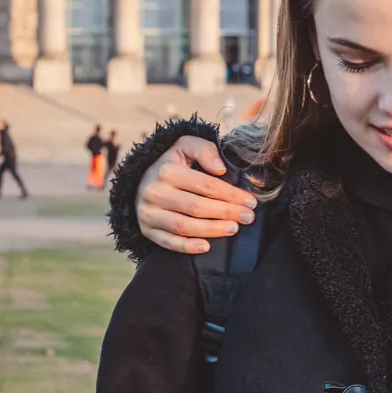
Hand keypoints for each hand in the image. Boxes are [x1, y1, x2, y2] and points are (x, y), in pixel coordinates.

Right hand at [135, 135, 256, 254]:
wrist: (141, 181)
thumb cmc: (171, 164)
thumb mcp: (185, 146)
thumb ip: (205, 150)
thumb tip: (220, 169)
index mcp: (167, 171)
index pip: (205, 186)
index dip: (231, 195)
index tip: (250, 201)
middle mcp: (155, 192)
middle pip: (196, 207)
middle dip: (226, 213)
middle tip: (248, 217)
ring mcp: (149, 213)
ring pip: (184, 226)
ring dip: (212, 230)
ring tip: (234, 229)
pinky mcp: (147, 229)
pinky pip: (169, 243)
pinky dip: (188, 247)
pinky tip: (207, 246)